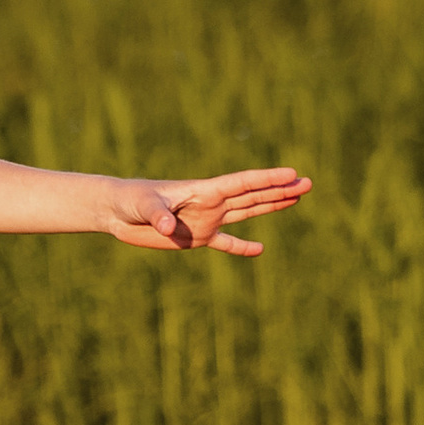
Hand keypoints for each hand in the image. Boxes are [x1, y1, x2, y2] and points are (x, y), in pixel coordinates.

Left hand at [104, 167, 309, 256]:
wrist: (117, 211)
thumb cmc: (129, 200)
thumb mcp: (143, 205)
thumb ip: (159, 215)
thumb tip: (171, 228)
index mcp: (203, 191)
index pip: (242, 184)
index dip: (267, 179)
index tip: (291, 174)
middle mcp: (211, 203)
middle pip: (252, 196)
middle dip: (279, 190)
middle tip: (307, 183)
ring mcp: (207, 220)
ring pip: (246, 212)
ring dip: (271, 206)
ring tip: (295, 198)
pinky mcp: (197, 238)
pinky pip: (226, 242)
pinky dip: (241, 247)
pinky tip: (259, 250)